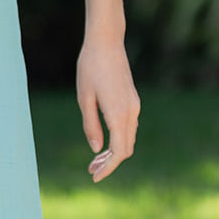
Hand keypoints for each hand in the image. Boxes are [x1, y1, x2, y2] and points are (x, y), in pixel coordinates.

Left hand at [76, 35, 139, 182]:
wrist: (107, 41)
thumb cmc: (90, 66)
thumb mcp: (84, 97)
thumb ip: (90, 125)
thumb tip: (96, 149)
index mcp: (118, 113)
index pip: (118, 152)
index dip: (108, 168)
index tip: (94, 177)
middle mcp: (131, 112)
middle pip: (126, 149)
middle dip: (110, 163)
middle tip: (90, 170)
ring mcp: (134, 105)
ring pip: (128, 139)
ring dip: (114, 152)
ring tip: (94, 160)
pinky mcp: (133, 100)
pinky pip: (129, 128)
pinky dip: (118, 139)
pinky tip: (104, 141)